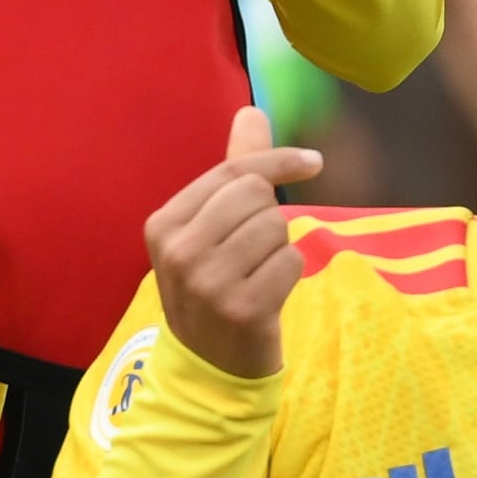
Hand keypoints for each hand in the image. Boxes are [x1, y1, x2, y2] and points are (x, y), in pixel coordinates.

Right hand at [143, 102, 319, 378]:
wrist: (210, 367)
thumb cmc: (214, 285)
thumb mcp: (209, 228)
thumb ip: (234, 168)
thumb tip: (251, 111)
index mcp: (164, 224)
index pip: (232, 171)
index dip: (277, 161)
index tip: (312, 162)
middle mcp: (179, 250)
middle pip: (256, 195)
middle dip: (270, 217)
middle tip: (255, 251)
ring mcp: (208, 282)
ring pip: (276, 228)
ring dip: (279, 249)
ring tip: (256, 276)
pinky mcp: (241, 308)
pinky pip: (291, 262)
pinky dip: (289, 275)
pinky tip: (267, 296)